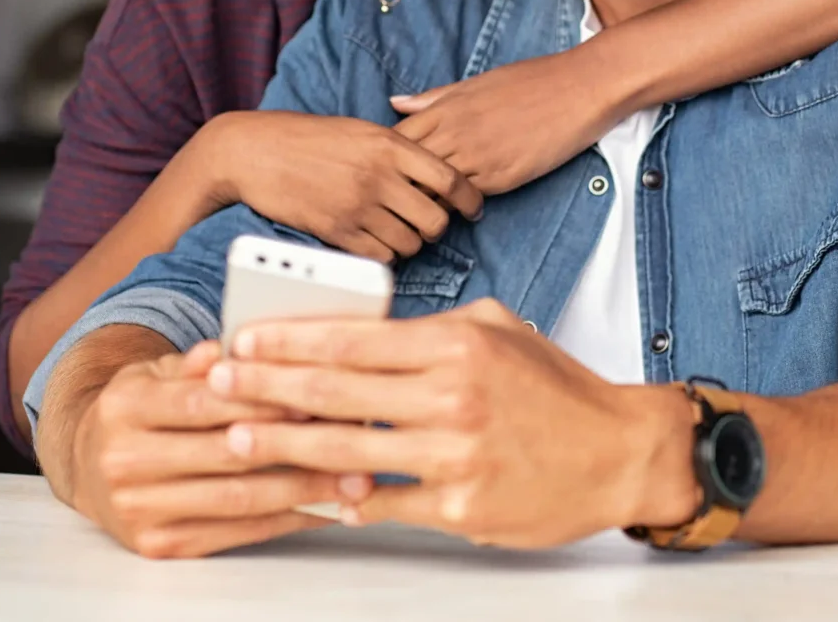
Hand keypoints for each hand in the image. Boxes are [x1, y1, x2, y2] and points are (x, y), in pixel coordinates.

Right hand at [66, 339, 372, 557]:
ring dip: (303, 490)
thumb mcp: (157, 372)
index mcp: (126, 406)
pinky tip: (321, 507)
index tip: (317, 394)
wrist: (84, 464)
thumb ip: (199, 361)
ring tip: (353, 479)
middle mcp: (124, 460)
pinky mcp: (157, 544)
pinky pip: (235, 533)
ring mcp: (138, 508)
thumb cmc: (140, 410)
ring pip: (237, 499)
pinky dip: (284, 520)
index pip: (204, 402)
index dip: (263, 399)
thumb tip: (236, 346)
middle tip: (352, 437)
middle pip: (226, 453)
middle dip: (295, 445)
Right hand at [200, 112, 483, 261]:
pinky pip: (380, 256)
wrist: (255, 152)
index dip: (470, 199)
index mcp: (390, 145)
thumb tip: (434, 173)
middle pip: (435, 220)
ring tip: (396, 231)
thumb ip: (398, 149)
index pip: (451, 179)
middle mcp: (379, 176)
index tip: (472, 208)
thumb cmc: (308, 138)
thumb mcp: (360, 130)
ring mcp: (358, 206)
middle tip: (425, 223)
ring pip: (411, 243)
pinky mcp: (337, 232)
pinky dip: (384, 254)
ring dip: (409, 242)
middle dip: (436, 226)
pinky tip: (374, 242)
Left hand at [208, 300, 701, 548]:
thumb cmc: (557, 388)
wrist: (620, 452)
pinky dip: (341, 498)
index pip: (353, 338)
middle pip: (336, 392)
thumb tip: (363, 331)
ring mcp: (455, 457)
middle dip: (266, 387)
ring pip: (348, 450)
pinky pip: (385, 504)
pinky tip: (305, 491)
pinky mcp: (461, 509)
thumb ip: (430, 328)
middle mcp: (453, 397)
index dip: (289, 339)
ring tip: (240, 436)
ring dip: (284, 444)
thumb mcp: (498, 329)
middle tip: (217, 383)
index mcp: (457, 345)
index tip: (244, 339)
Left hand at [391, 46, 626, 195]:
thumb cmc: (531, 81)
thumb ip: (434, 98)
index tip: (388, 169)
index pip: (396, 140)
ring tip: (422, 211)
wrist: (579, 89)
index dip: (387, 159)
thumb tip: (395, 103)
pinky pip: (466, 198)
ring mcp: (477, 157)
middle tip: (396, 200)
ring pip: (432, 190)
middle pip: (407, 170)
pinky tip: (457, 209)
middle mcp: (455, 133)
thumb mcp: (477, 83)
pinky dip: (456, 206)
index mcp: (446, 108)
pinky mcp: (501, 177)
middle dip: (398, 186)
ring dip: (425, 202)